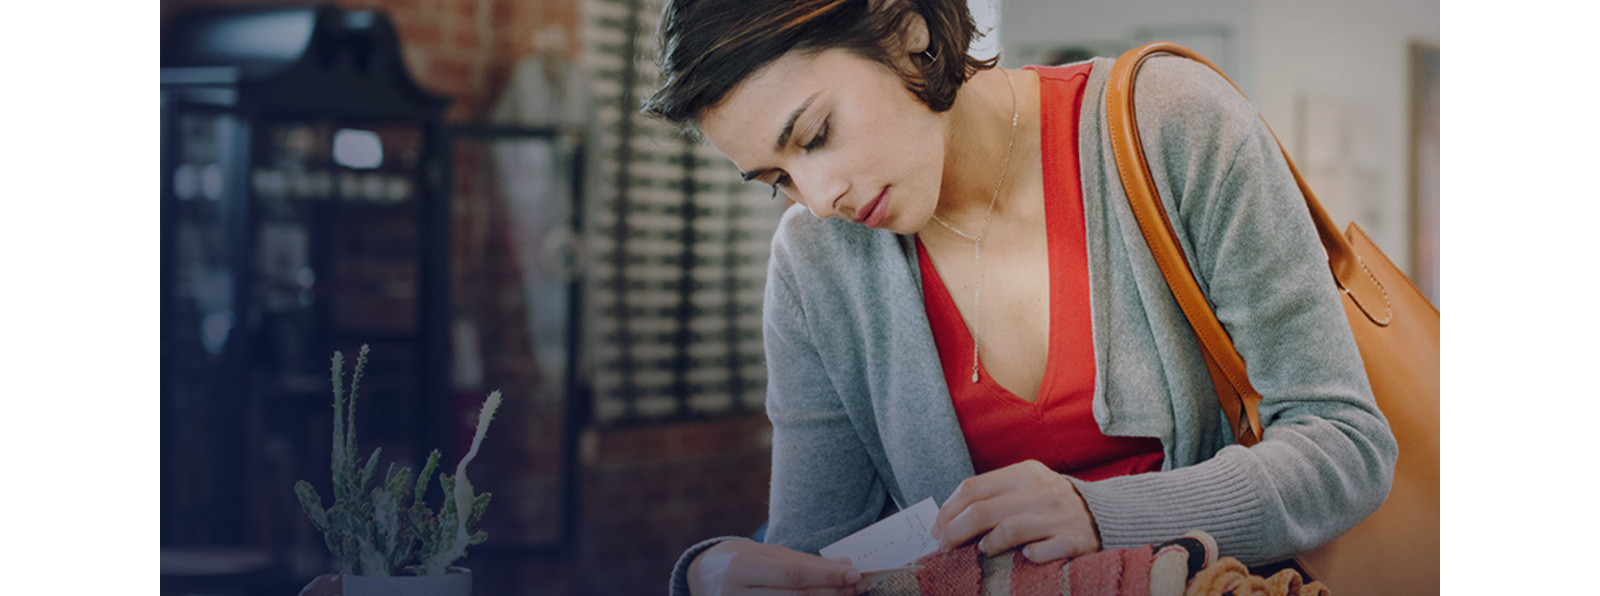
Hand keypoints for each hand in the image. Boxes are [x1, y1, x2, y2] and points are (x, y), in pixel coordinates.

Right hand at [688, 539, 870, 595]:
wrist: (701, 578)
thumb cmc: (737, 561)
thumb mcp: (764, 552)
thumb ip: (804, 562)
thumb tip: (845, 566)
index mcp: (740, 568)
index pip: (792, 575)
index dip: (826, 576)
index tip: (854, 573)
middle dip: (832, 593)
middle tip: (858, 586)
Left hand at [931, 460, 1099, 563]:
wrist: (1106, 513)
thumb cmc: (1051, 503)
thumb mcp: (1026, 487)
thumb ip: (993, 496)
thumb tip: (948, 518)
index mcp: (1025, 472)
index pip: (974, 488)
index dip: (948, 511)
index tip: (937, 529)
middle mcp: (1042, 490)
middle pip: (984, 510)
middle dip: (955, 531)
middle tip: (944, 547)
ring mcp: (1060, 515)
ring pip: (1009, 529)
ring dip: (988, 544)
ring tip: (981, 551)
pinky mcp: (1076, 540)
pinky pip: (1043, 551)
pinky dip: (1029, 556)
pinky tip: (1023, 557)